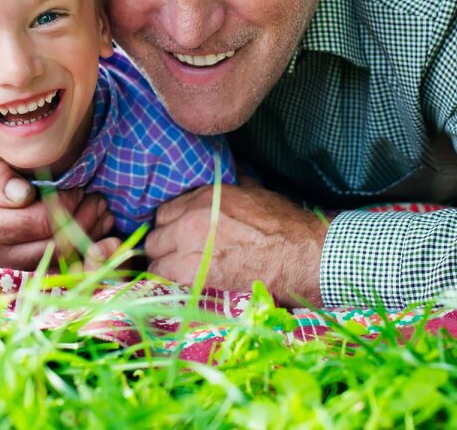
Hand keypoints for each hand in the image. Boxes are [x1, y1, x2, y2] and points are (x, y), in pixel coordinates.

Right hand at [0, 158, 114, 269]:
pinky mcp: (15, 289)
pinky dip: (83, 260)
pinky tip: (95, 242)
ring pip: (60, 264)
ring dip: (88, 240)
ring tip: (101, 217)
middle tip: (98, 202)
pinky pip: (56, 279)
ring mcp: (6, 278)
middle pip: (56, 245)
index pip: (41, 219)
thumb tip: (25, 194)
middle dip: (86, 221)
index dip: (68, 203)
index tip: (79, 190)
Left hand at [144, 184, 327, 306]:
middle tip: (179, 257)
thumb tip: (232, 172)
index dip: (171, 226)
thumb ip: (234, 183)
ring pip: (155, 259)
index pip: (164, 212)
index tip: (179, 236)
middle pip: (156, 236)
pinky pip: (164, 277)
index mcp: (204, 196)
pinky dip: (170, 282)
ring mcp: (191, 246)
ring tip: (180, 273)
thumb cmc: (284, 226)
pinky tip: (183, 284)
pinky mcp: (196, 273)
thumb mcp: (255, 192)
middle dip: (165, 246)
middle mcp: (192, 218)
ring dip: (165, 266)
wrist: (301, 256)